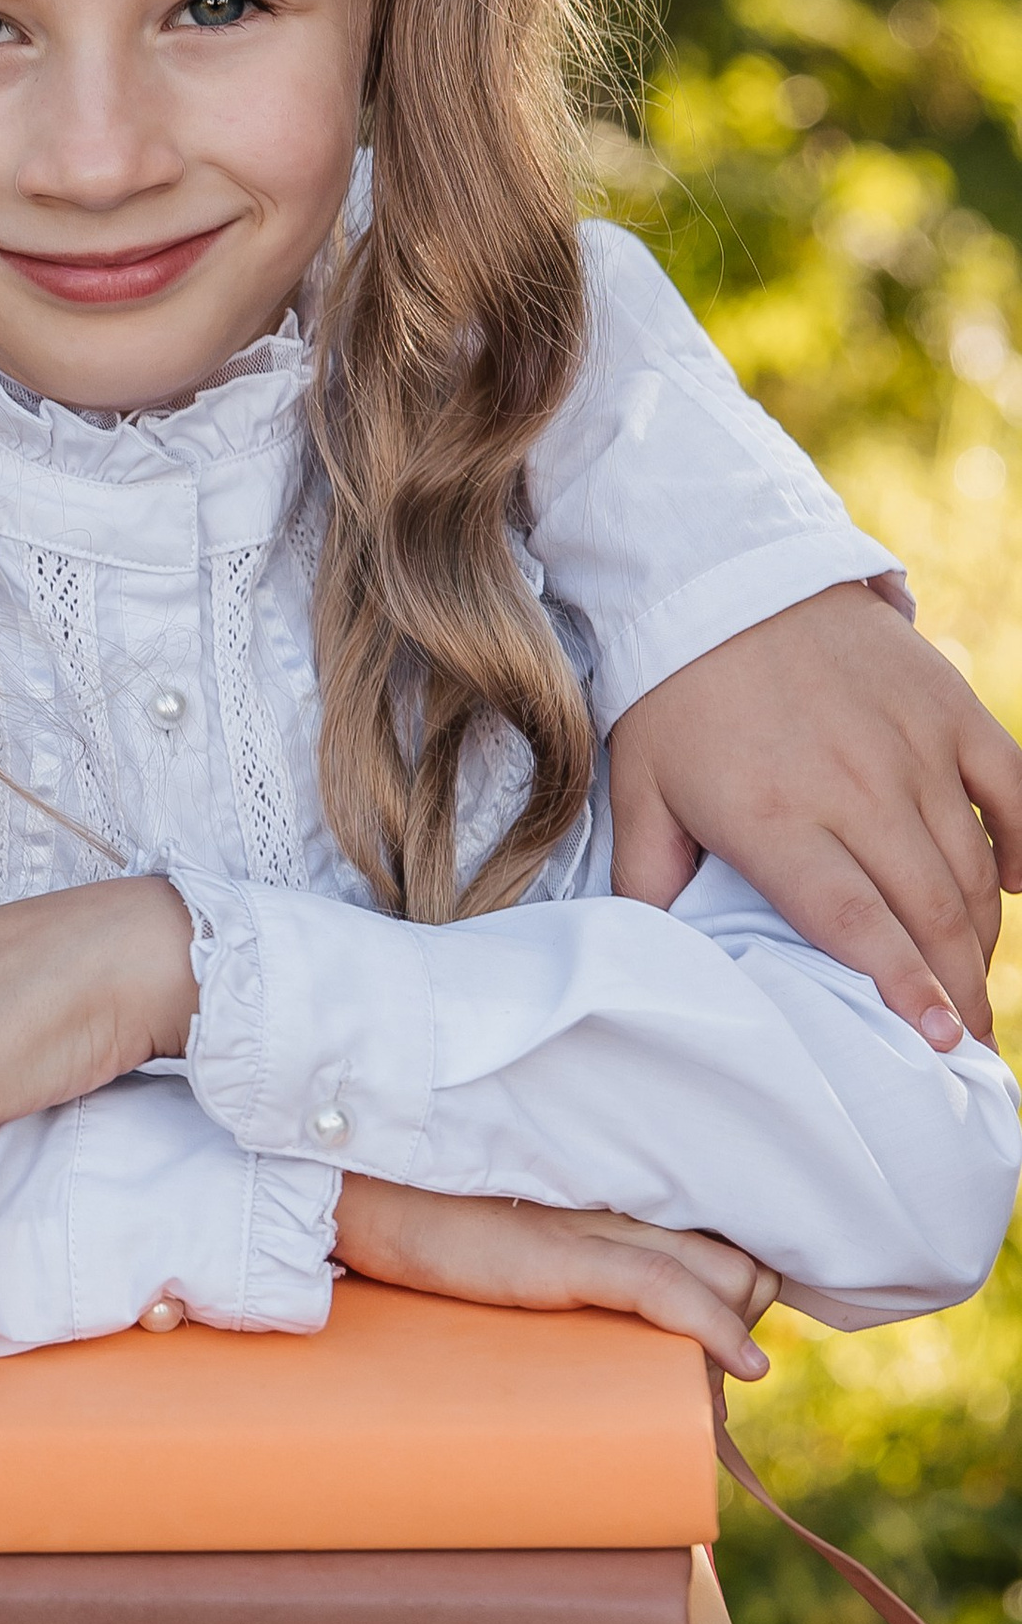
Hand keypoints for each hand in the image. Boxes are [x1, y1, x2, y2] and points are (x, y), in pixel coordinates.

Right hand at [330, 1168, 777, 1378]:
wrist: (358, 1198)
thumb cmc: (424, 1235)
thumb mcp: (513, 1258)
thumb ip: (555, 1275)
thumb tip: (584, 1356)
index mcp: (609, 1207)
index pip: (721, 1247)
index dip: (736, 1302)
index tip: (725, 1357)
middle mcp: (618, 1208)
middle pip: (741, 1263)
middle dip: (745, 1325)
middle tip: (705, 1381)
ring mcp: (595, 1230)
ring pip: (724, 1274)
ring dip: (734, 1339)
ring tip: (706, 1391)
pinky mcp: (564, 1255)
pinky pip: (664, 1286)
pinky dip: (715, 1327)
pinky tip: (742, 1366)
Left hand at [609, 582, 1021, 1048]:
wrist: (723, 575)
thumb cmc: (675, 694)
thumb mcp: (639, 789)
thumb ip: (649, 878)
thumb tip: (656, 955)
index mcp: (777, 818)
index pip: (858, 925)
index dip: (906, 990)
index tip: (941, 1046)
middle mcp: (855, 787)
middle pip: (930, 911)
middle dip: (958, 991)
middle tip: (970, 1047)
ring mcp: (911, 745)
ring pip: (970, 865)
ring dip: (982, 936)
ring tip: (975, 987)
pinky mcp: (949, 706)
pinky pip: (1011, 786)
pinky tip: (1015, 887)